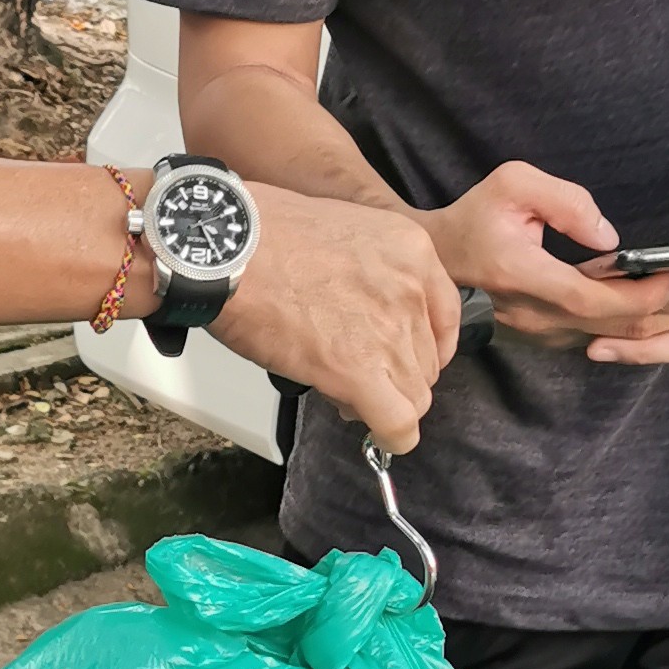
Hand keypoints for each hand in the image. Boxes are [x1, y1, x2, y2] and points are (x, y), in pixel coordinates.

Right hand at [213, 180, 459, 455]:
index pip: (443, 320)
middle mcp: (411, 291)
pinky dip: (391, 436)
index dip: (420, 346)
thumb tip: (363, 314)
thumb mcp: (343, 231)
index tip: (399, 356)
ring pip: (416, 396)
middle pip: (427, 361)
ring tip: (345, 392)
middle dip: (397, 375)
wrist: (224, 246)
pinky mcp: (357, 372)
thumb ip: (371, 271)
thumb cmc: (262, 234)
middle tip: (359, 374)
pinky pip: (398, 424)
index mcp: (412, 252)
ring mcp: (388, 333)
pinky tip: (376, 434)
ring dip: (386, 403)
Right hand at [423, 161, 668, 349]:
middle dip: (664, 308)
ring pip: (612, 337)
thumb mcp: (513, 182)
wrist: (440, 258)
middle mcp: (534, 314)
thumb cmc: (476, 216)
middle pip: (613, 327)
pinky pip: (601, 335)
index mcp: (524, 275)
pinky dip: (635, 324)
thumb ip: (566, 201)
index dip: (639, 293)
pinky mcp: (548, 334)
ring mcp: (540, 330)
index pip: (592, 299)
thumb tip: (608, 235)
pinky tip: (665, 305)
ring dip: (656, 321)